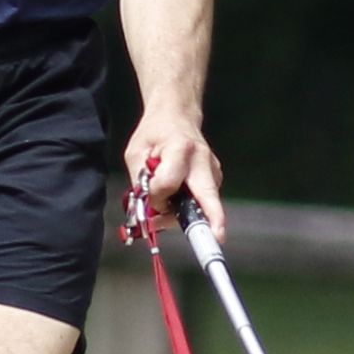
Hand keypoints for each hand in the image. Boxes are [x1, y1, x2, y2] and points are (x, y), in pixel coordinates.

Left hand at [124, 109, 224, 235]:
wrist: (176, 116)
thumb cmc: (154, 133)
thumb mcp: (136, 152)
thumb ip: (140, 181)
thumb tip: (149, 210)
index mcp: (180, 148)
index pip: (168, 183)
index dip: (154, 194)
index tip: (146, 193)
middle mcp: (203, 160)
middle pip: (208, 196)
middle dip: (212, 218)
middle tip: (217, 238)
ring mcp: (213, 171)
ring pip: (201, 204)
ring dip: (182, 214)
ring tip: (163, 204)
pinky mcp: (215, 179)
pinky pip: (200, 202)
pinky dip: (186, 207)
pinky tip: (174, 199)